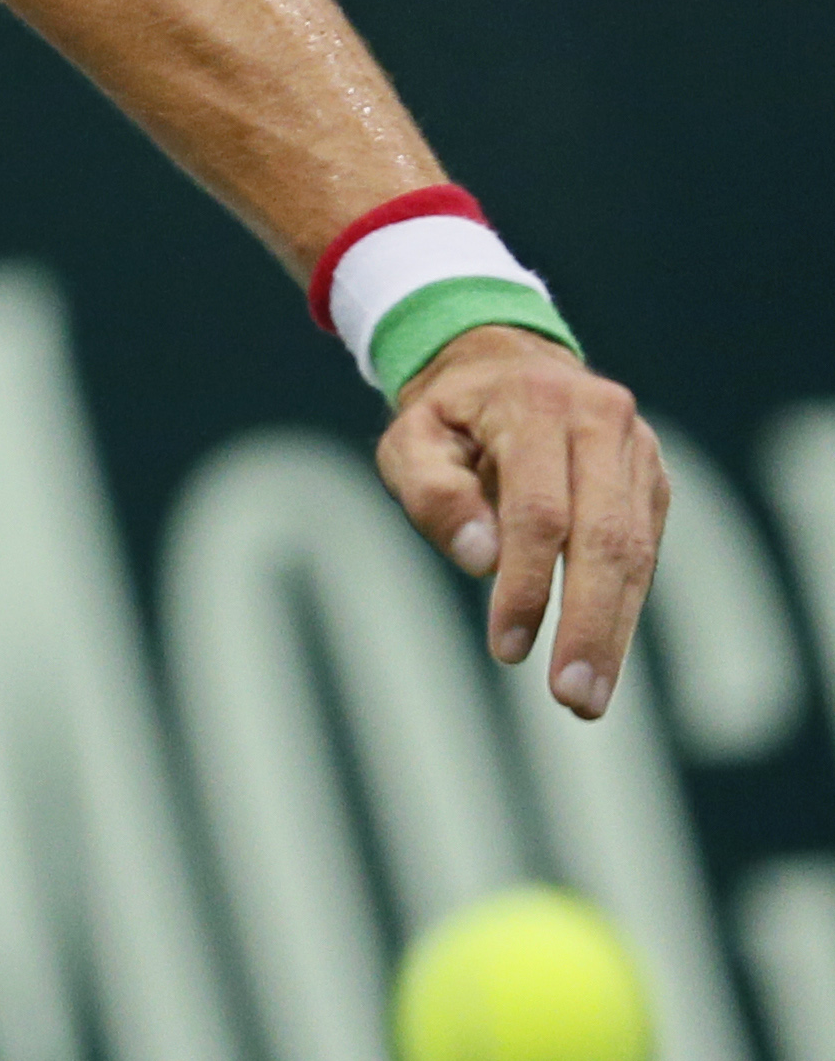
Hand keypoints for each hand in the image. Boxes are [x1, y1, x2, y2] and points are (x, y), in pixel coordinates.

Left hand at [377, 324, 669, 720]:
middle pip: (607, 538)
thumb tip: (482, 560)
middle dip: (591, 625)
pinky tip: (602, 651)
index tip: (507, 649)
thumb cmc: (444, 416)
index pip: (541, 512)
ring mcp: (637, 449)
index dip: (526, 585)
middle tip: (575, 699)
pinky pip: (645, 549)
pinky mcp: (652, 479)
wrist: (502, 362)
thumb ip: (434, 494)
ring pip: (637, 550)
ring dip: (616, 630)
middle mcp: (601, 421)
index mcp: (535, 406)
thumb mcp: (409, 440)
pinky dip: (624, 605)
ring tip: (589, 698)